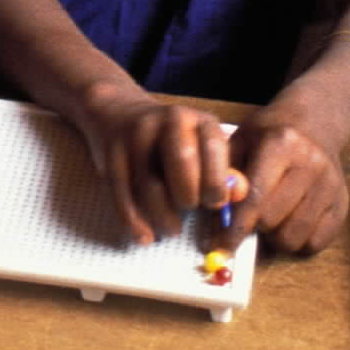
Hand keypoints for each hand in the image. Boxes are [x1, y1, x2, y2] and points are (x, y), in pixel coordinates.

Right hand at [72, 83, 241, 245]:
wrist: (119, 113)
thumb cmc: (171, 143)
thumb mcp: (201, 148)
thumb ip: (223, 172)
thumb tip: (238, 195)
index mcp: (199, 121)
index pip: (214, 148)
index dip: (216, 181)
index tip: (215, 205)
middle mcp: (168, 120)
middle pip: (181, 160)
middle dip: (188, 194)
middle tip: (189, 211)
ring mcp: (136, 134)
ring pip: (149, 182)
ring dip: (161, 215)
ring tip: (171, 230)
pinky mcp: (111, 152)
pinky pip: (121, 192)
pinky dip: (133, 220)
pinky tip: (144, 237)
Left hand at [229, 112, 349, 253]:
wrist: (314, 124)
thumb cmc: (269, 135)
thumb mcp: (240, 140)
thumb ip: (225, 175)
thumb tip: (217, 217)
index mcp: (282, 144)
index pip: (256, 198)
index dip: (235, 227)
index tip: (221, 246)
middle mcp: (312, 164)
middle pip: (272, 221)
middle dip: (255, 225)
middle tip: (252, 214)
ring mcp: (331, 186)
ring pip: (294, 237)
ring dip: (275, 236)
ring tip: (272, 216)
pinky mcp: (342, 205)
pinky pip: (315, 243)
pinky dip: (298, 241)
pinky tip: (291, 220)